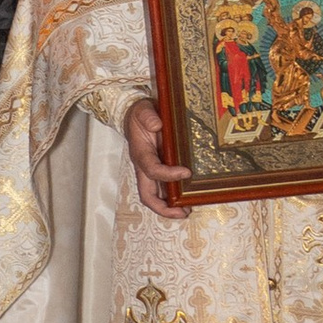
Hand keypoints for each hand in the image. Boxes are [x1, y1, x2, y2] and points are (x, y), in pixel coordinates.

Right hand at [124, 96, 183, 217]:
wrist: (135, 115)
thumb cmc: (140, 115)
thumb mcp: (143, 110)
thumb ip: (148, 116)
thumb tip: (156, 125)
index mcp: (140, 154)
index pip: (152, 170)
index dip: (168, 175)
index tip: (186, 172)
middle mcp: (144, 167)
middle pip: (147, 195)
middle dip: (163, 208)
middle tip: (182, 212)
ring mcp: (150, 170)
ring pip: (155, 196)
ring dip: (169, 207)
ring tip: (187, 211)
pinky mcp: (158, 169)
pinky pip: (163, 189)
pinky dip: (173, 198)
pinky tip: (187, 199)